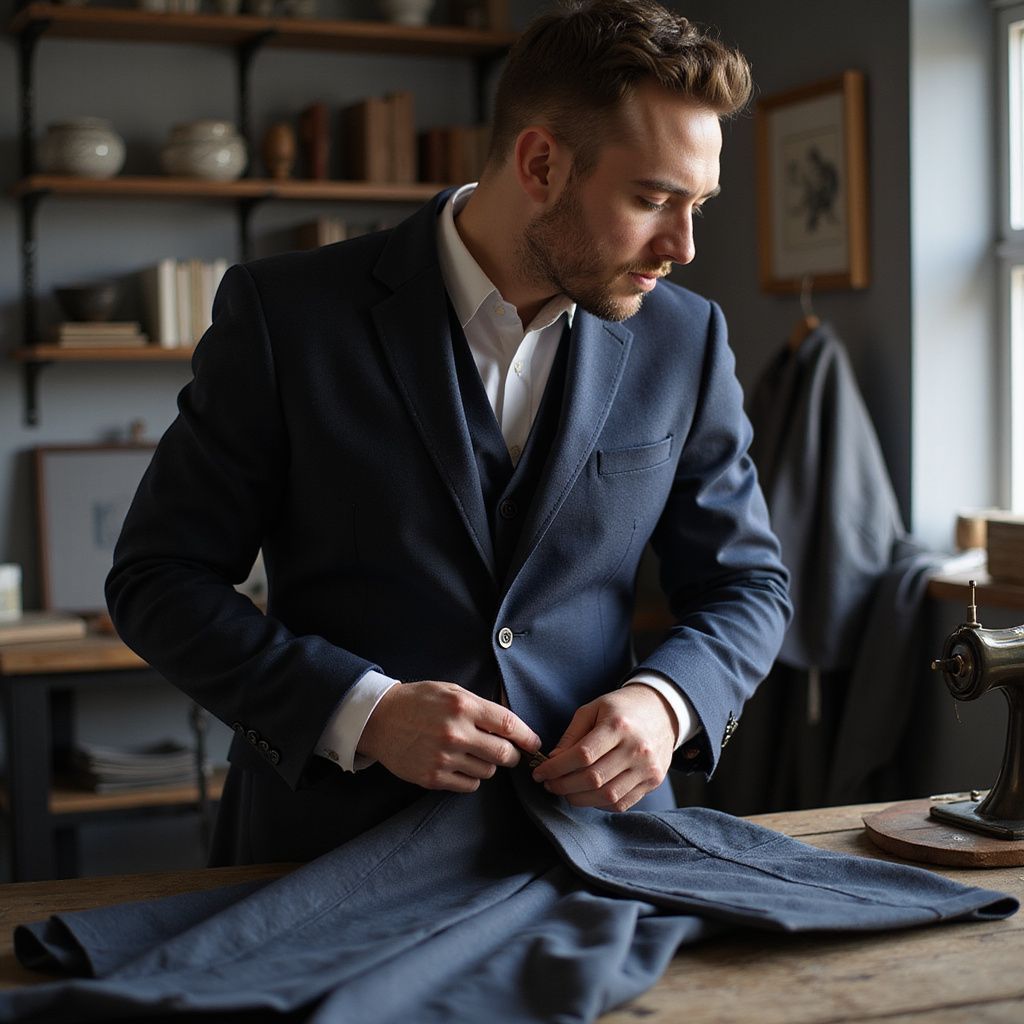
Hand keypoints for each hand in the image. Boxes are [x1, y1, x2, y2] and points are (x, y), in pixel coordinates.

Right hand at [357, 680, 540, 792]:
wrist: (379, 719)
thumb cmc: (419, 702)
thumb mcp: (451, 691)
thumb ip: (481, 706)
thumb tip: (512, 724)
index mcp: (463, 707)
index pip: (509, 725)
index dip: (528, 737)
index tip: (534, 744)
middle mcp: (456, 733)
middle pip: (504, 754)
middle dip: (512, 756)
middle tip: (508, 753)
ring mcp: (444, 758)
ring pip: (488, 771)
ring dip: (487, 764)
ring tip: (472, 753)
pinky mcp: (433, 778)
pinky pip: (469, 785)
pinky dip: (471, 778)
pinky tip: (460, 765)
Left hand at [531, 686, 675, 810]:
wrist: (662, 710)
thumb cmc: (622, 708)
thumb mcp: (593, 709)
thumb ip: (572, 735)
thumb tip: (553, 761)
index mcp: (619, 725)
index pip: (582, 755)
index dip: (556, 768)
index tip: (539, 773)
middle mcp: (636, 748)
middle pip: (593, 778)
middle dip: (563, 786)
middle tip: (549, 784)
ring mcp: (647, 768)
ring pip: (607, 796)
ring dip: (579, 799)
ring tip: (565, 791)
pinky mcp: (653, 781)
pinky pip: (622, 803)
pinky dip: (599, 803)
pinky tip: (587, 794)